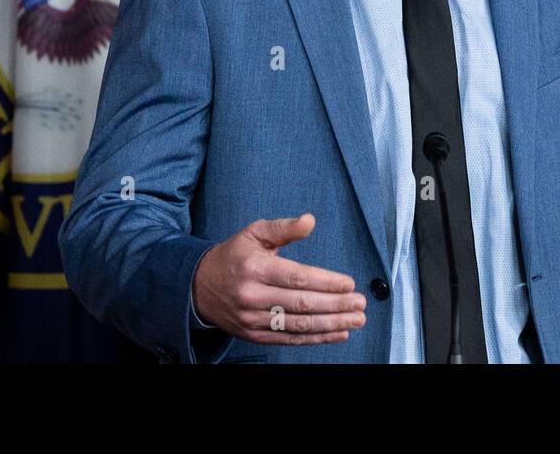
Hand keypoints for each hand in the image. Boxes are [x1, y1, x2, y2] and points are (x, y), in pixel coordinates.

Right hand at [191, 213, 366, 345]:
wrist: (199, 287)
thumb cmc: (233, 256)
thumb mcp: (254, 232)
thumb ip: (284, 228)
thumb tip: (309, 221)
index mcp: (255, 268)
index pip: (297, 278)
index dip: (326, 282)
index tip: (349, 283)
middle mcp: (253, 296)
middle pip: (302, 304)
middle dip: (336, 305)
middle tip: (360, 303)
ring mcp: (253, 319)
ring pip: (299, 325)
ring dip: (332, 325)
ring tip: (356, 319)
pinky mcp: (254, 335)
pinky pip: (290, 339)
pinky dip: (316, 338)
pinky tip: (337, 333)